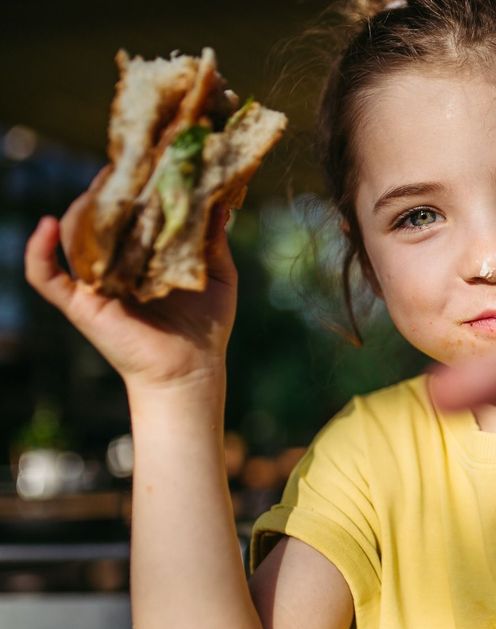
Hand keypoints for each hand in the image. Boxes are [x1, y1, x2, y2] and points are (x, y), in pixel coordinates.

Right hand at [25, 171, 237, 389]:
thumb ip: (212, 237)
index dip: (132, 183)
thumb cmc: (206, 323)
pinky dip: (37, 250)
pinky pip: (44, 275)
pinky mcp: (80, 303)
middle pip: (96, 215)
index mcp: (142, 251)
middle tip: (124, 162)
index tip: (146, 156)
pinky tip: (46, 224)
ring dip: (81, 207)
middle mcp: (113, 261)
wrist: (193, 369)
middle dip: (106, 187)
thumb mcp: (217, 272)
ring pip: (70, 235)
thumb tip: (221, 197)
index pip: (128, 209)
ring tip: (100, 185)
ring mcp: (93, 281)